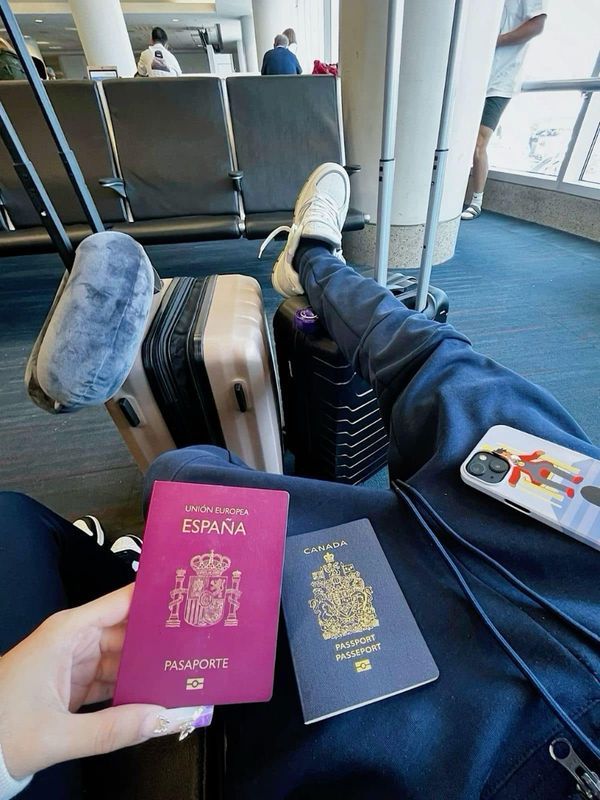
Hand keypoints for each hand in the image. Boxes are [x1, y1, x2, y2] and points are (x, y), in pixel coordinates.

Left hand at [0, 585, 175, 779]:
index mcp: (68, 632)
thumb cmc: (2, 730)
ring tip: (183, 668)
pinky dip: (132, 686)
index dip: (153, 597)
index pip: (120, 602)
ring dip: (148, 665)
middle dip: (159, 637)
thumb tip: (161, 719)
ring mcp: (74, 662)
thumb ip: (111, 730)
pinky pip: (111, 678)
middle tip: (196, 640)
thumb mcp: (56, 735)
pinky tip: (156, 692)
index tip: (188, 593)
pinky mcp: (72, 684)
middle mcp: (73, 640)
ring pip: (122, 656)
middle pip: (127, 630)